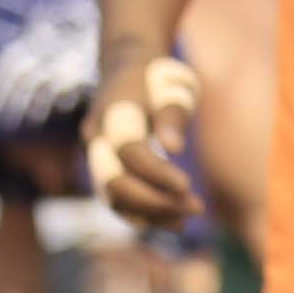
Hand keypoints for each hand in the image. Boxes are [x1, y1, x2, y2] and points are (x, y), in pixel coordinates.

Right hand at [86, 54, 203, 230]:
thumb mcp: (172, 86)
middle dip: (155, 202)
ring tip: (189, 217)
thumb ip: (172, 114)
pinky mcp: (102, 169)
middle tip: (197, 207)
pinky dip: (142, 215)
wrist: (126, 72)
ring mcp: (96, 155)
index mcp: (113, 111)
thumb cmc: (158, 79)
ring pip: (112, 197)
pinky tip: (175, 221)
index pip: (130, 151)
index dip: (156, 173)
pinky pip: (115, 200)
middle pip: (114, 182)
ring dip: (151, 214)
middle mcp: (97, 136)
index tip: (188, 185)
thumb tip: (174, 147)